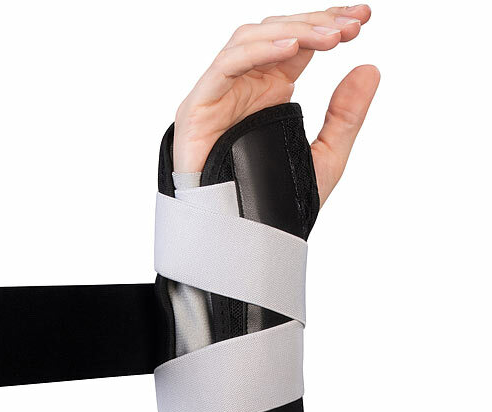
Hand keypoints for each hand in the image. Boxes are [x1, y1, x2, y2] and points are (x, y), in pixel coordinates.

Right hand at [173, 4, 379, 204]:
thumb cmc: (272, 202)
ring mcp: (219, 93)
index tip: (364, 17)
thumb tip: (370, 69)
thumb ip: (345, 116)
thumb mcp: (325, 156)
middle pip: (274, 32)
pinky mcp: (197, 107)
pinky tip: (290, 48)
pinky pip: (223, 67)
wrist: (239, 234)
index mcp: (270, 89)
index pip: (297, 41)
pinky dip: (255, 51)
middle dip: (314, 23)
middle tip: (352, 25)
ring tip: (329, 37)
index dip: (327, 23)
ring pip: (248, 40)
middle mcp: (244, 85)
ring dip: (290, 31)